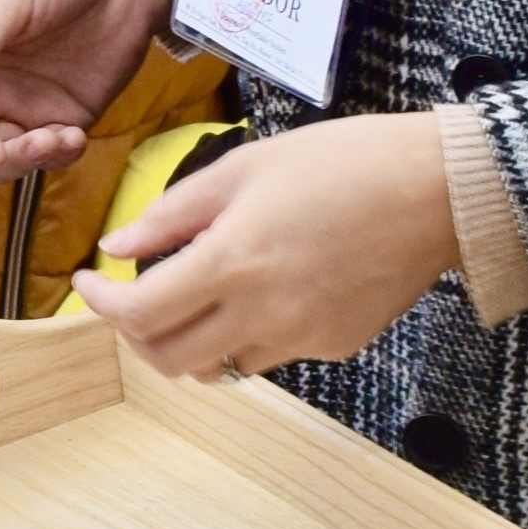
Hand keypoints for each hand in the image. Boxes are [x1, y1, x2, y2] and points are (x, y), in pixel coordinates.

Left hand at [71, 112, 462, 379]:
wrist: (439, 189)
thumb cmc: (345, 162)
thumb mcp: (245, 168)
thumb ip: (172, 214)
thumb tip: (117, 248)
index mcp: (233, 262)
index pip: (138, 316)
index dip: (100, 306)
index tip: (88, 282)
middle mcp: (263, 312)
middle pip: (169, 360)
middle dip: (136, 335)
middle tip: (132, 298)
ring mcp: (302, 336)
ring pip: (218, 366)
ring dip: (190, 340)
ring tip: (195, 296)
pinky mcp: (334, 345)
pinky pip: (270, 355)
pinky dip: (245, 335)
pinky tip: (260, 292)